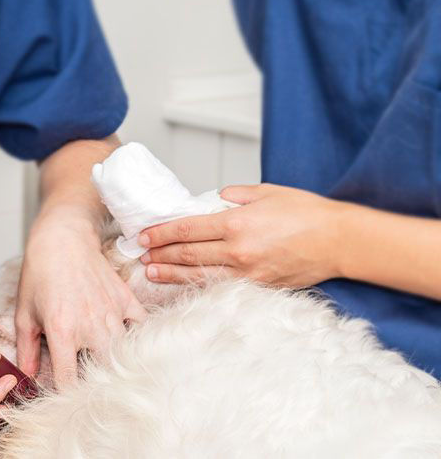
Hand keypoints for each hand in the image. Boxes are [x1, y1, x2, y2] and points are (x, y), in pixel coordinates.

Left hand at [16, 208, 147, 387]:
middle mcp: (90, 325)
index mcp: (62, 331)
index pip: (69, 380)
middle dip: (98, 384)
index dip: (66, 396)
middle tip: (92, 388)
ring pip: (124, 353)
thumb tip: (27, 376)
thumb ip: (26, 348)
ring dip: (117, 363)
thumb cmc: (40, 274)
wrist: (62, 239)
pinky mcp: (125, 300)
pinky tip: (127, 342)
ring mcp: (112, 313)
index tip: (66, 400)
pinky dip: (137, 337)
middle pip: (104, 371)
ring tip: (109, 368)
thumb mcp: (24, 313)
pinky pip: (141, 328)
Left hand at [139, 184, 345, 287]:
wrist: (339, 241)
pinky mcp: (258, 286)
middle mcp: (238, 250)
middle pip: (187, 254)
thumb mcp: (266, 192)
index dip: (161, 233)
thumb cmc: (306, 213)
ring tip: (152, 272)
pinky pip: (221, 286)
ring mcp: (247, 272)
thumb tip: (215, 198)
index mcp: (237, 223)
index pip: (187, 229)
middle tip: (140, 255)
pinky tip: (184, 284)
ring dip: (172, 274)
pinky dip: (198, 285)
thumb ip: (236, 195)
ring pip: (199, 275)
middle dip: (160, 254)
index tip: (143, 235)